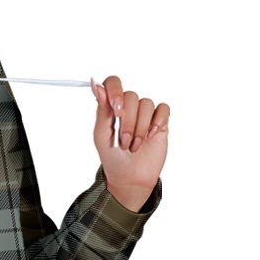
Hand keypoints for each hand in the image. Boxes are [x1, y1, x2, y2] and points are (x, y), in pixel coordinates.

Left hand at [90, 75, 168, 210]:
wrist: (130, 177)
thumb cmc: (113, 157)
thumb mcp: (101, 136)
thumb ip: (101, 110)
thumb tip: (96, 85)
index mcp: (111, 107)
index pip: (113, 83)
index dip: (115, 91)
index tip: (117, 110)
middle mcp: (128, 107)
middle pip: (131, 96)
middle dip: (127, 122)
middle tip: (124, 142)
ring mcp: (145, 113)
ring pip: (146, 104)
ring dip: (140, 128)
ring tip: (134, 145)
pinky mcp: (160, 121)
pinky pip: (163, 109)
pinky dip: (156, 122)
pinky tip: (150, 136)